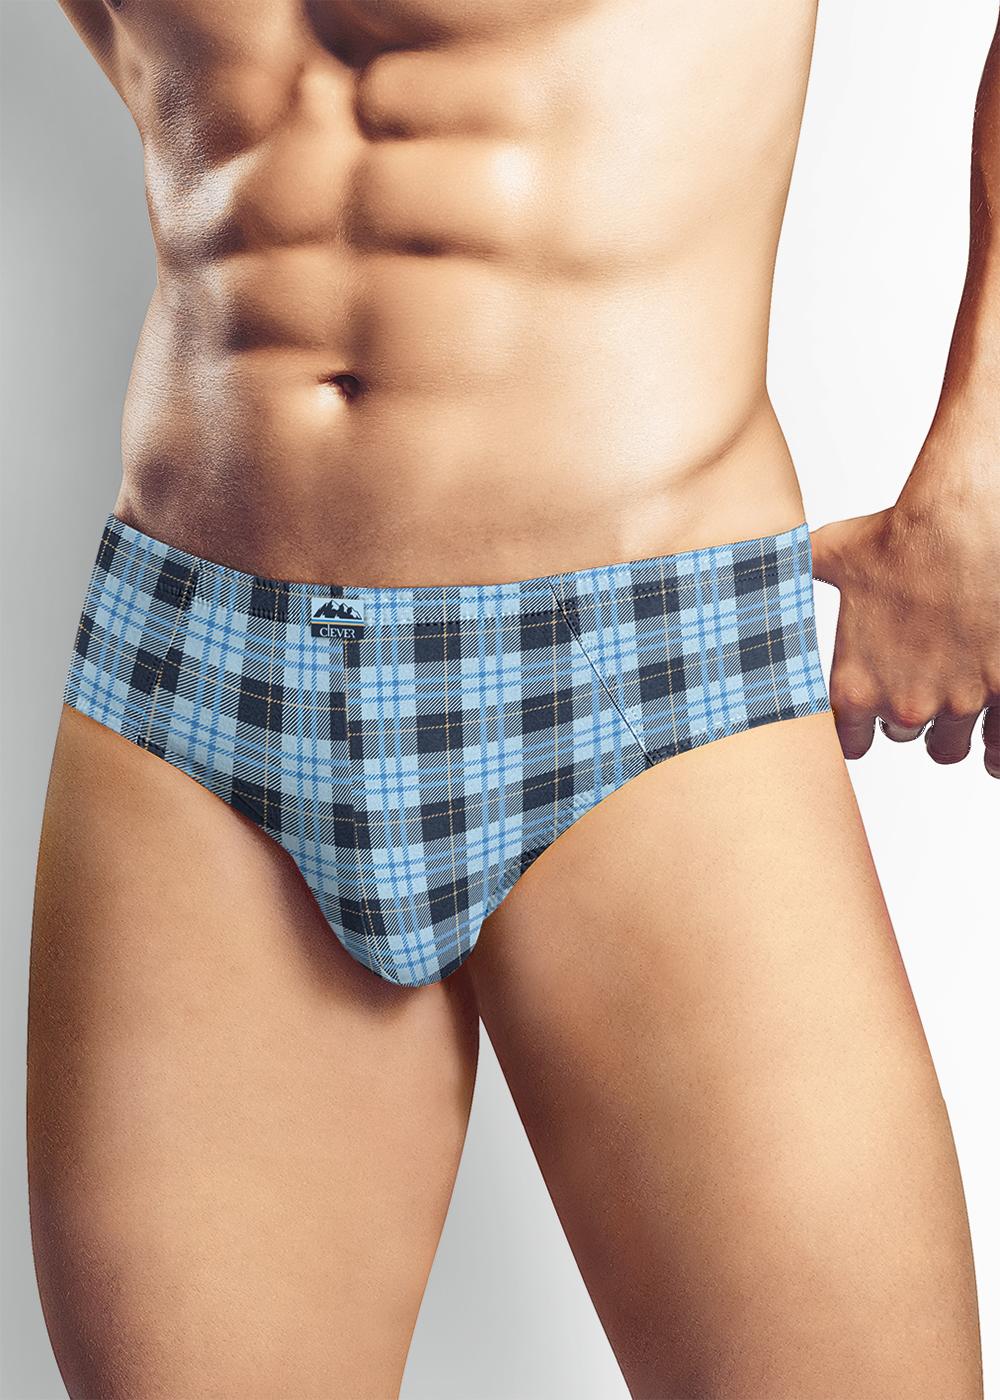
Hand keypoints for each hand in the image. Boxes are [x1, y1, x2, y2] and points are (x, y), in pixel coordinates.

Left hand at [810, 499, 999, 775]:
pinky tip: (990, 750)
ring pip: (947, 747)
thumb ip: (790, 567)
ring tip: (949, 717)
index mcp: (857, 684)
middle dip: (904, 715)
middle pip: (900, 736)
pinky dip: (994, 748)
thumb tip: (742, 555)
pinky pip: (999, 747)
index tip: (860, 723)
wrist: (968, 523)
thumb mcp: (831, 553)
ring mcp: (959, 702)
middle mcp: (906, 703)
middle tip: (912, 686)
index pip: (846, 741)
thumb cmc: (902, 536)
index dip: (854, 731)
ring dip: (946, 733)